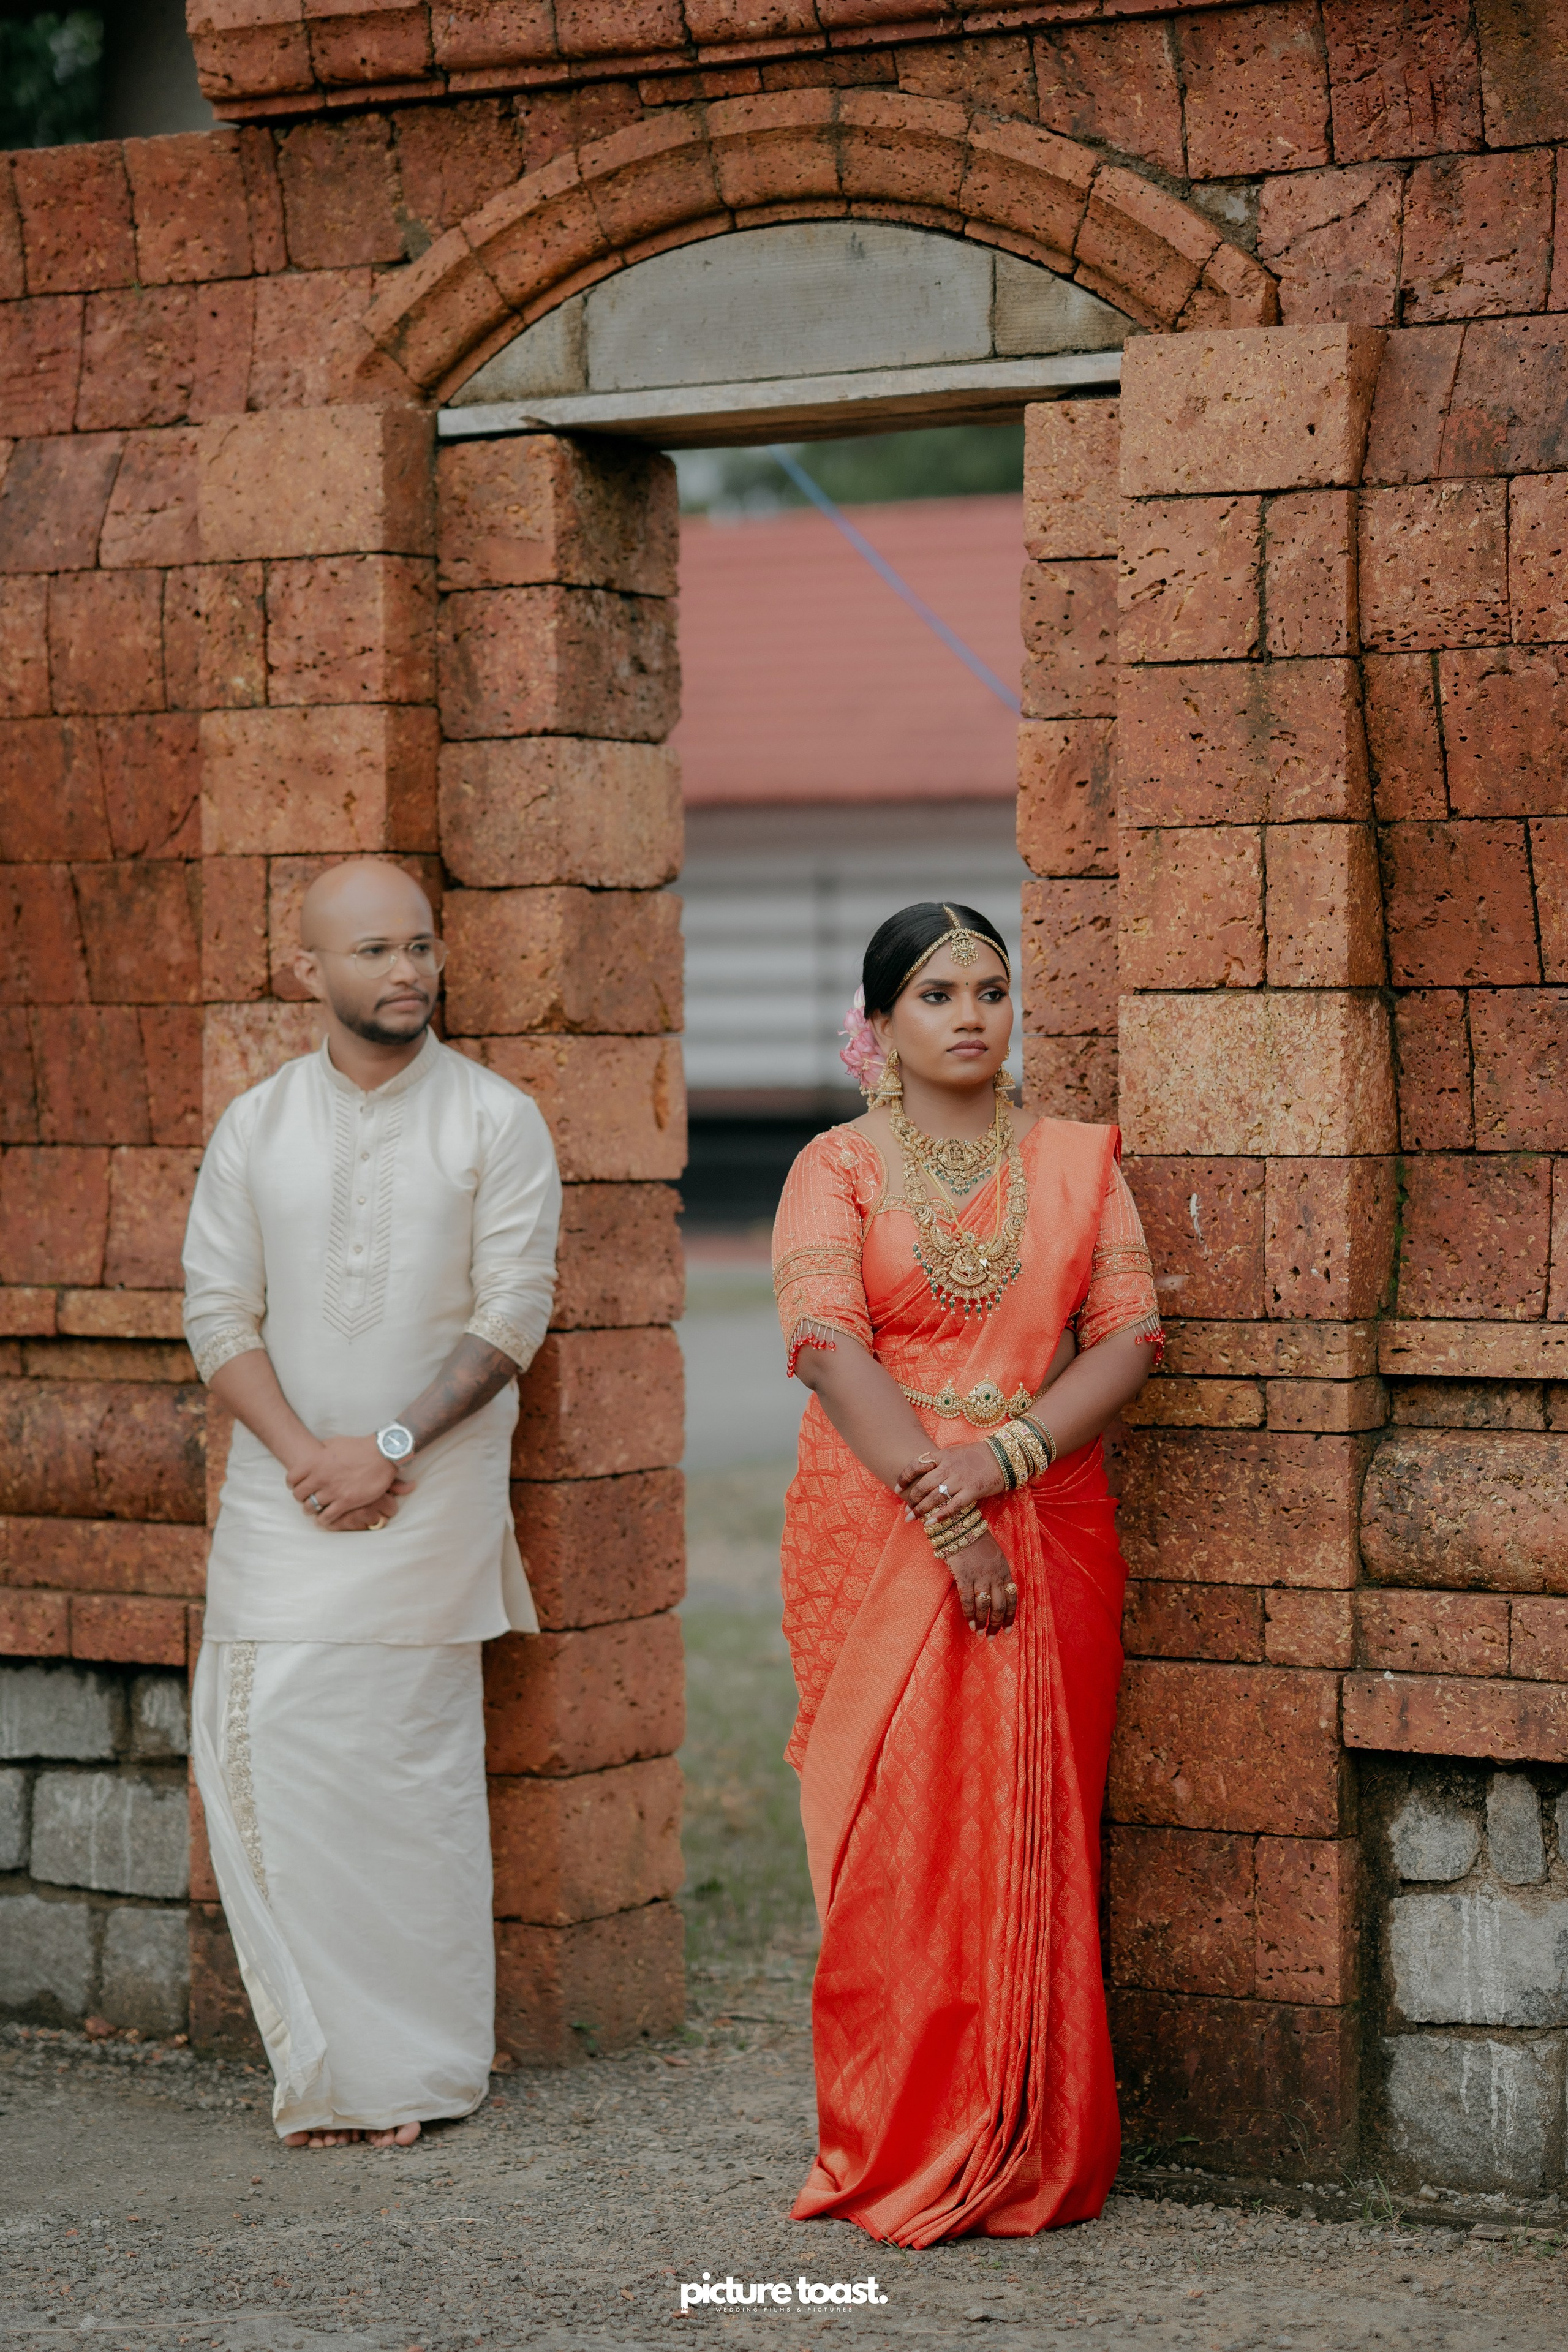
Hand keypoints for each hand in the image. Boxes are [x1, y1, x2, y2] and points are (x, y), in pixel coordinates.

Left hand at [287, 1436, 412, 1529]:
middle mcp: (320, 1477)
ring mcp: (333, 1491)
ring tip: (315, 1511)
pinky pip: (327, 1517)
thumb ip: (323, 1449)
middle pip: (299, 1495)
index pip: (292, 1479)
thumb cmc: (360, 1447)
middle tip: (308, 1499)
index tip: (298, 1487)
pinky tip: (325, 1520)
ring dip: (311, 1510)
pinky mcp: (346, 1501)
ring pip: (311, 1507)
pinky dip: (323, 1521)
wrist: (382, 1453)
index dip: (293, 1485)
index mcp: (315, 1462)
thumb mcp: (336, 1442)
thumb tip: (318, 1451)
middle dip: (302, 1498)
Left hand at [894, 1441, 1007, 1527]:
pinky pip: (952, 1506)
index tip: (897, 1488)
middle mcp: (948, 1467)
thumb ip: (938, 1461)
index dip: (904, 1478)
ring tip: (911, 1519)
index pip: (916, 1465)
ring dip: (921, 1510)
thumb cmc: (977, 1455)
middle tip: (906, 1510)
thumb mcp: (953, 1452)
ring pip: (934, 1497)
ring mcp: (959, 1480)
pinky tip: (931, 1523)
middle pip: (923, 1485)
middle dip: (912, 1499)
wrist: (1002, 1457)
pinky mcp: (971, 1491)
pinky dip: (940, 1516)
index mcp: (942, 1455)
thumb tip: (921, 1473)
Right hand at [944, 1529, 1016, 1636]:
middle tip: (992, 1637)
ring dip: (983, 1623)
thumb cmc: (978, 1541)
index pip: (1012, 1599)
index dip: (1010, 1617)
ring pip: (985, 1606)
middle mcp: (995, 1576)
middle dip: (996, 1624)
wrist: (962, 1527)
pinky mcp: (965, 1577)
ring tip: (979, 1633)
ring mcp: (980, 1577)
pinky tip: (970, 1624)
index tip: (1008, 1630)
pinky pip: (968, 1601)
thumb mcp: (996, 1557)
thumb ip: (998, 1574)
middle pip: (1000, 1606)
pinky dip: (970, 1615)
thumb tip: (997, 1593)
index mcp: (1005, 1571)